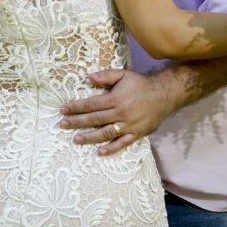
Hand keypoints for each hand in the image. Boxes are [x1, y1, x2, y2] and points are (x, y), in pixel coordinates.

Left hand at [59, 69, 176, 155]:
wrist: (165, 95)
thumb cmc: (141, 84)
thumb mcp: (124, 74)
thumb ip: (107, 75)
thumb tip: (90, 77)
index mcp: (116, 98)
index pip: (91, 104)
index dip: (76, 107)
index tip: (63, 110)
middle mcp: (121, 113)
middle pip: (95, 119)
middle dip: (76, 122)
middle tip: (62, 125)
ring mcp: (129, 125)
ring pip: (106, 133)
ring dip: (90, 137)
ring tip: (76, 139)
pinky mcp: (137, 133)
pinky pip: (123, 143)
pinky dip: (112, 148)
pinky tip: (100, 152)